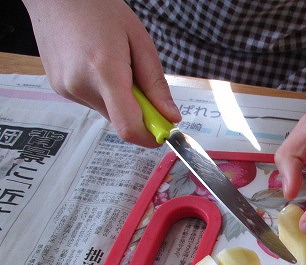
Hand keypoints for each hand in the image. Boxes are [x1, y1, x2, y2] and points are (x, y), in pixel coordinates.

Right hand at [24, 0, 179, 146]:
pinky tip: (97, 65)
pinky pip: (93, 102)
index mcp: (104, 72)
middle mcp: (81, 85)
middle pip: (121, 121)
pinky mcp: (60, 88)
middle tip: (140, 81)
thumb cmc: (99, 9)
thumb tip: (170, 116)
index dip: (150, 137)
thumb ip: (156, 84)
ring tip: (114, 65)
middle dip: (139, 111)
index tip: (164, 131)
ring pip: (108, 112)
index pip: (128, 127)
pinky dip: (103, 92)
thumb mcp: (140, 42)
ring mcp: (67, 89)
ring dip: (120, 99)